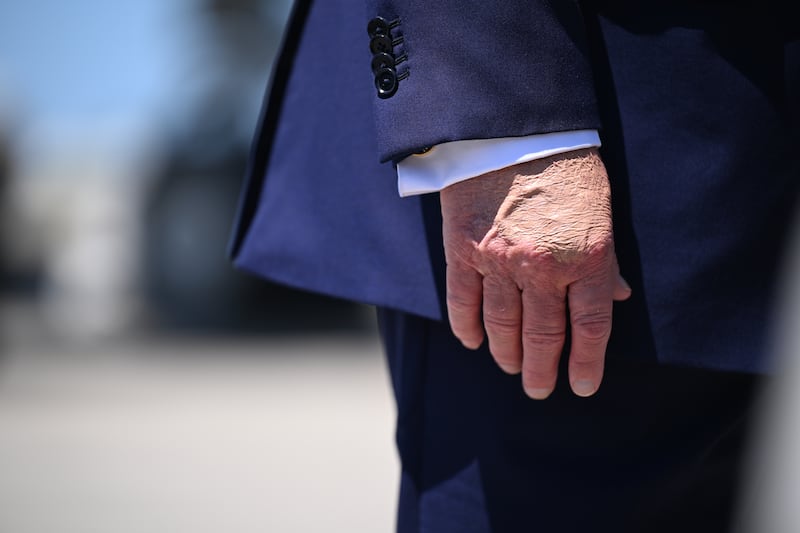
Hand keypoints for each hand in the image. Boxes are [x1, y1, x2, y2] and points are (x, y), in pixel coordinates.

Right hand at [440, 148, 630, 398]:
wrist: (512, 128)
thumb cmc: (565, 166)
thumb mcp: (600, 210)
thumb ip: (606, 259)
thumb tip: (616, 297)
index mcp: (588, 256)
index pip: (590, 326)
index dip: (586, 363)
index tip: (580, 386)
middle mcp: (544, 266)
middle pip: (545, 334)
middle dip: (542, 369)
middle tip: (539, 389)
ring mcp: (500, 260)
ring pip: (503, 324)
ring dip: (507, 353)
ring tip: (510, 368)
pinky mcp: (464, 249)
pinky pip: (463, 300)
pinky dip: (467, 326)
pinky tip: (473, 341)